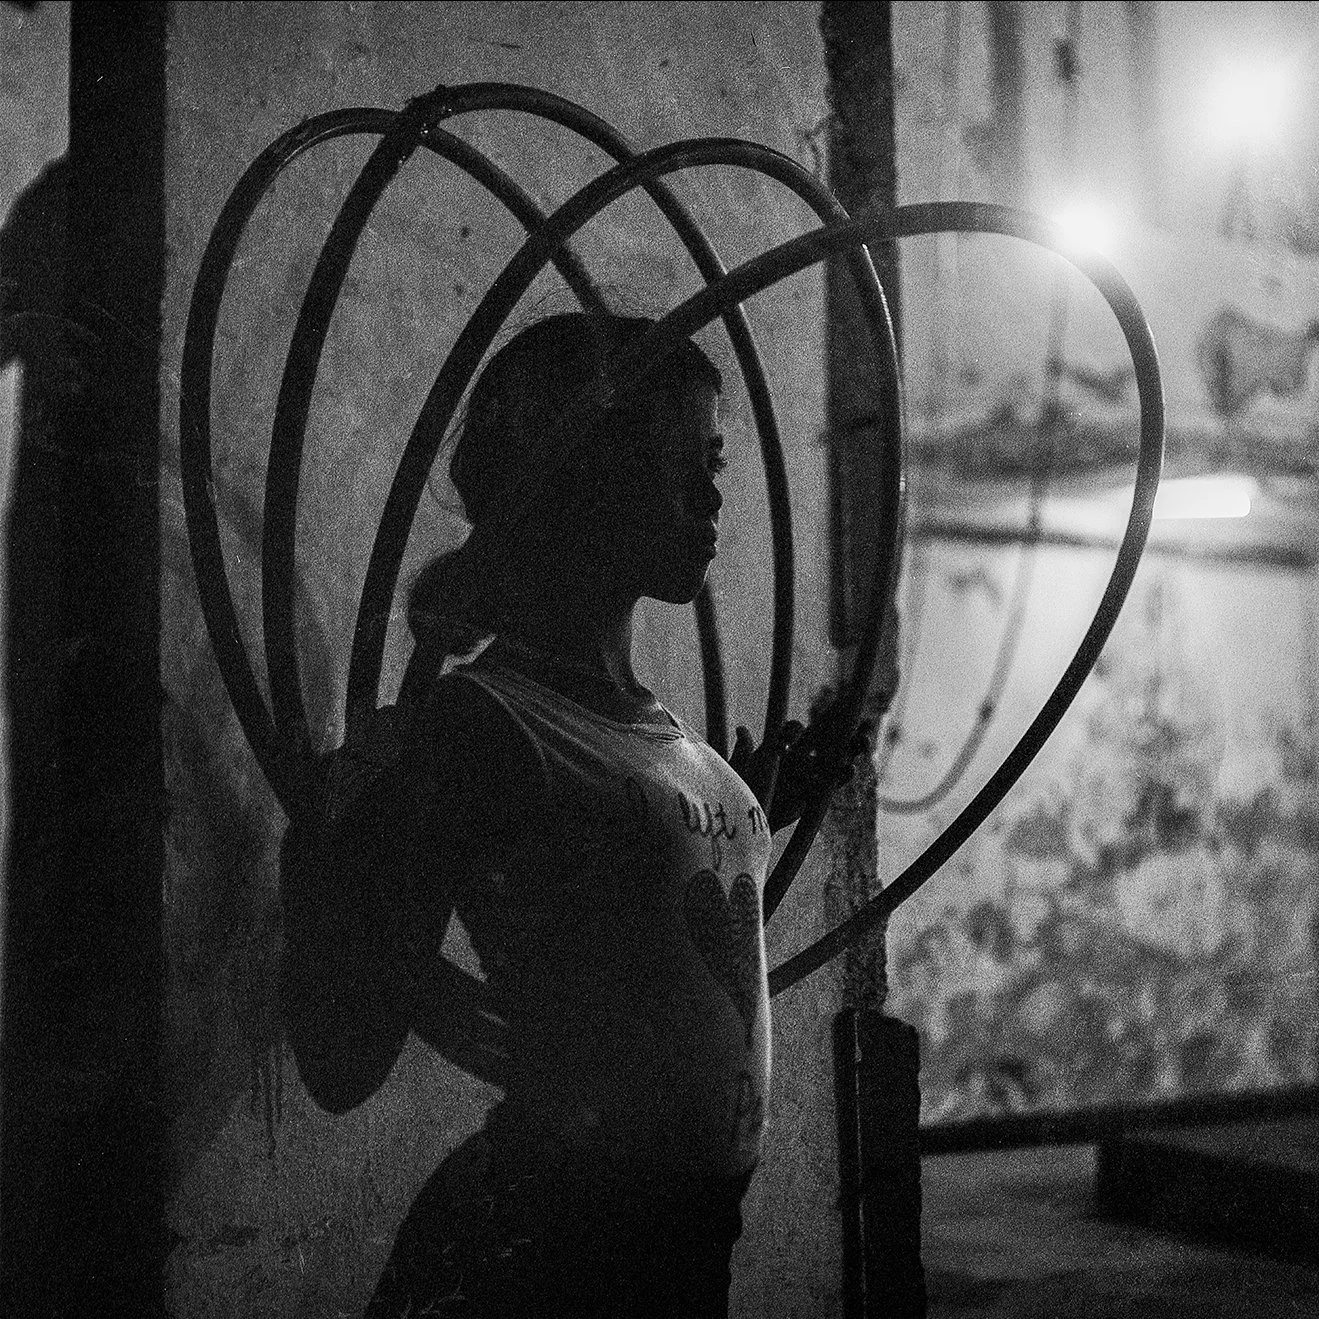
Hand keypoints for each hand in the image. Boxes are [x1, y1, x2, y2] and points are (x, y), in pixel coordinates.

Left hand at [730, 712, 874, 832]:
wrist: (749, 824)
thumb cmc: (742, 796)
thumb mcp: (740, 772)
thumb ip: (743, 752)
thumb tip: (742, 730)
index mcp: (779, 749)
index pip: (792, 732)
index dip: (794, 731)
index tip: (788, 740)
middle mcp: (798, 759)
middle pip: (821, 738)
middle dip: (837, 728)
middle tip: (851, 719)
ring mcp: (808, 776)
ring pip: (833, 758)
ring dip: (849, 750)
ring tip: (863, 741)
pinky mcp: (815, 795)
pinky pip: (832, 783)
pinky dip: (843, 776)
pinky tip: (852, 769)